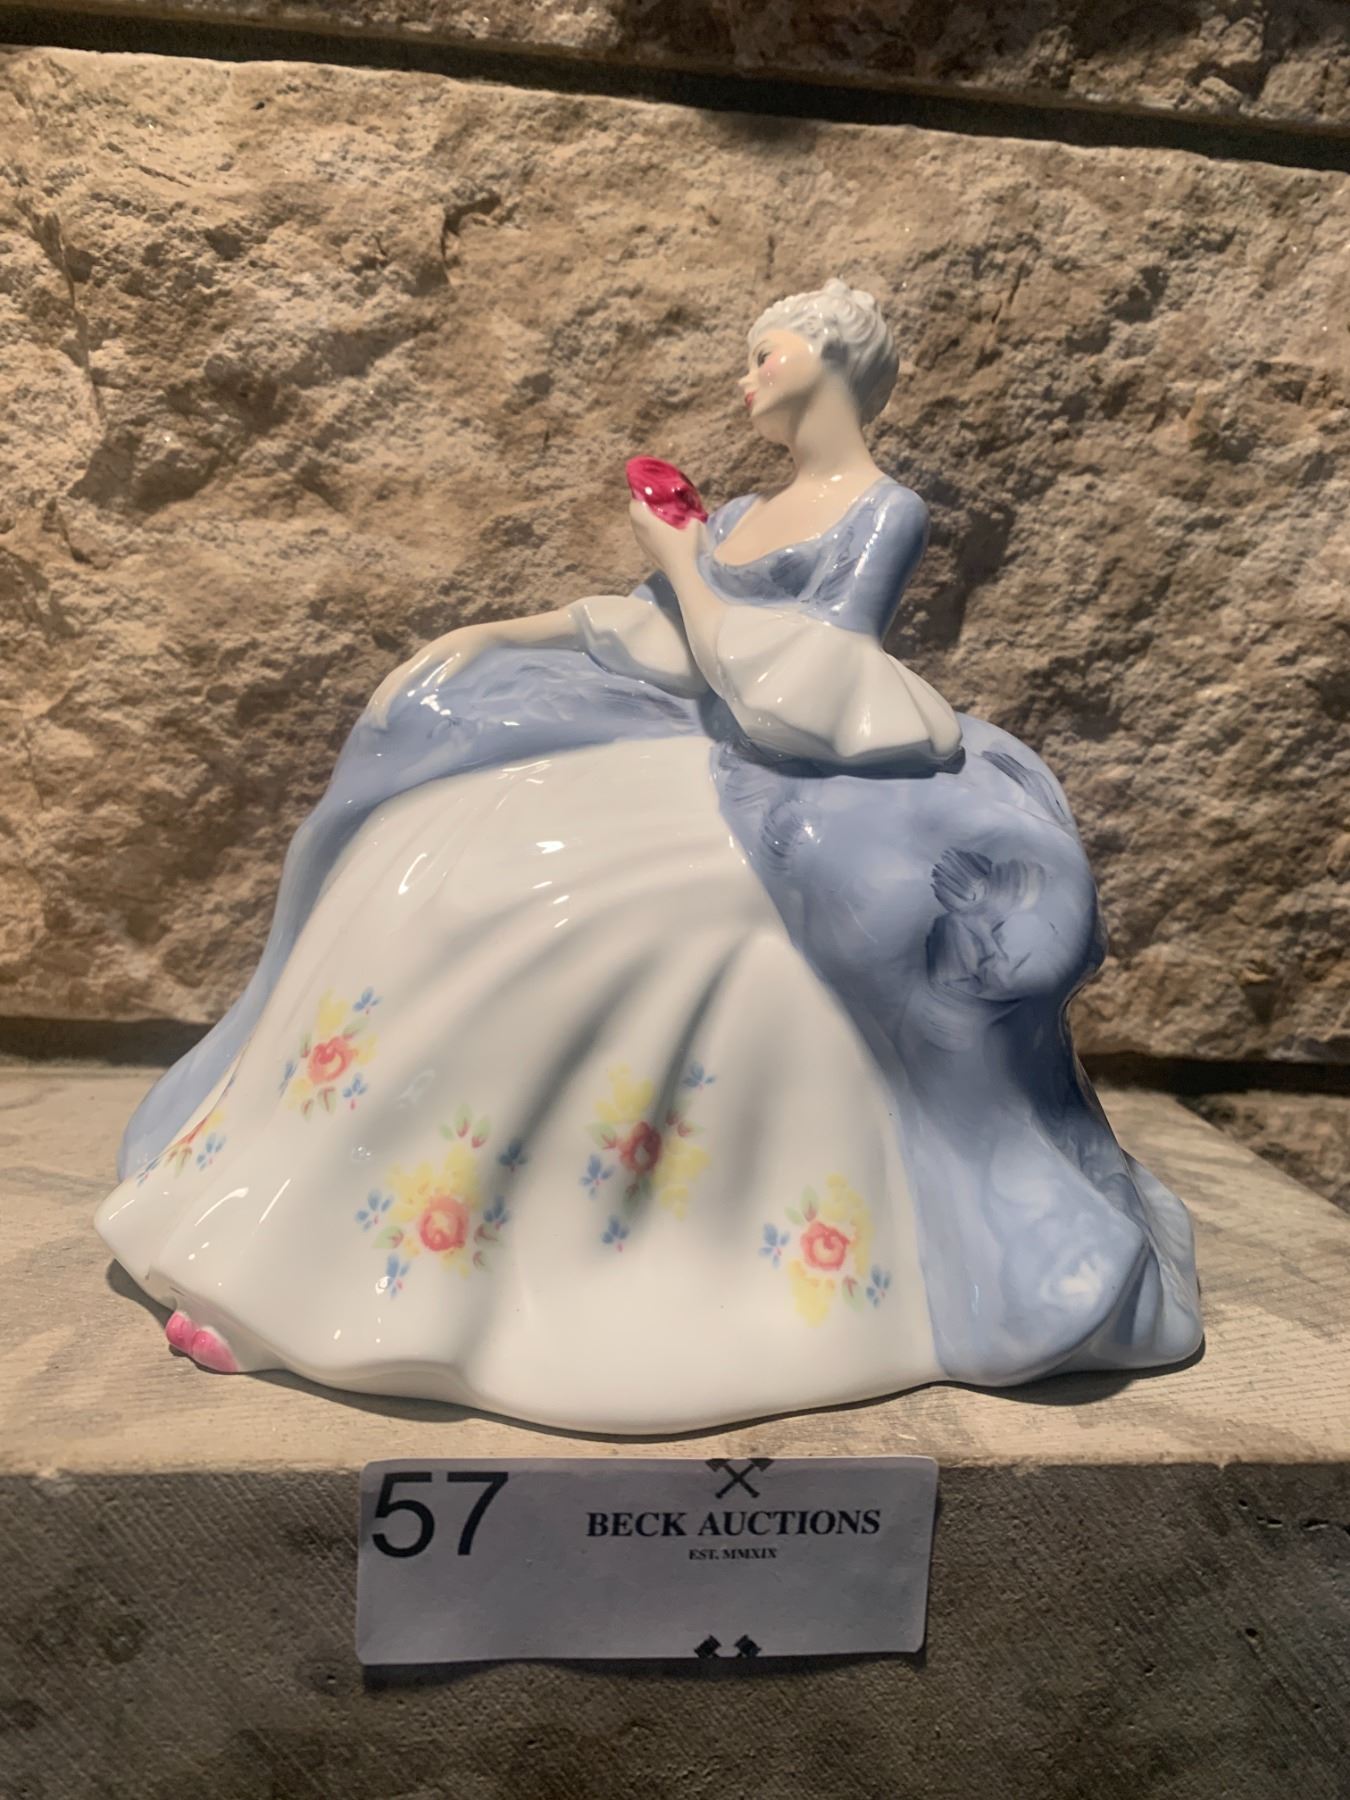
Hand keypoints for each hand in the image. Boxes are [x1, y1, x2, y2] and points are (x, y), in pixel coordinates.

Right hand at [364, 623, 495, 727]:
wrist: (484, 637)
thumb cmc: (477, 650)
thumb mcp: (467, 660)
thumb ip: (451, 673)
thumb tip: (431, 687)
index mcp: (426, 659)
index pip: (399, 683)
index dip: (388, 702)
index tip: (383, 721)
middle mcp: (419, 659)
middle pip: (391, 680)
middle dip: (379, 702)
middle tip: (374, 726)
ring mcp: (422, 660)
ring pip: (395, 678)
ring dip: (383, 696)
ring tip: (376, 716)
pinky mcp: (428, 663)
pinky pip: (406, 678)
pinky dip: (395, 691)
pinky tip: (396, 703)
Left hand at [628, 498, 705, 577]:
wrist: (684, 574)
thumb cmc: (688, 548)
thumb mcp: (694, 525)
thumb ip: (691, 512)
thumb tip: (690, 504)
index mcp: (649, 524)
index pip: (635, 504)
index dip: (640, 494)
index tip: (650, 490)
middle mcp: (641, 533)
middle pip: (634, 514)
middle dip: (641, 505)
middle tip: (655, 499)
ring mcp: (643, 545)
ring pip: (637, 526)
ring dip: (643, 518)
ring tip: (656, 514)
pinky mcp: (647, 553)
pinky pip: (642, 535)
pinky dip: (646, 529)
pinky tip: (659, 530)